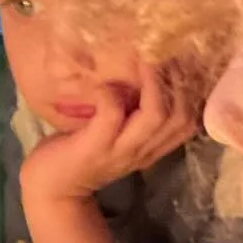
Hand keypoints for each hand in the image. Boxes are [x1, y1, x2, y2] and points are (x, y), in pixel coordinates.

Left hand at [21, 58, 200, 206]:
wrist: (51, 190)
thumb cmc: (80, 152)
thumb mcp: (115, 132)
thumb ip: (131, 111)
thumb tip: (142, 67)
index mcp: (151, 146)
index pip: (190, 121)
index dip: (192, 90)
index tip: (181, 60)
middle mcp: (142, 150)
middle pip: (182, 117)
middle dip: (178, 80)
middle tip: (163, 52)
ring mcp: (120, 150)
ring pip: (155, 116)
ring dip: (152, 82)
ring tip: (143, 58)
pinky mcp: (95, 147)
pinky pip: (112, 114)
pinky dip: (110, 93)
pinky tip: (102, 85)